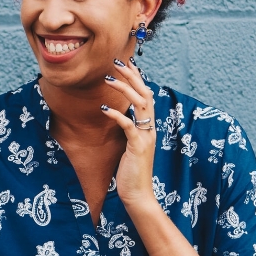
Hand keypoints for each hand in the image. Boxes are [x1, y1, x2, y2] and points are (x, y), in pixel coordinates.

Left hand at [101, 59, 157, 208]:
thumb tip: (121, 115)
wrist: (138, 194)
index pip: (146, 95)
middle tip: (117, 61)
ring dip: (124, 89)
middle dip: (131, 76)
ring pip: (140, 104)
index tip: (126, 63)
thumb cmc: (131, 171)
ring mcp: (146, 137)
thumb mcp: (130, 145)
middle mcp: (150, 128)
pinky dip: (118, 115)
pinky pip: (129, 126)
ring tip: (108, 78)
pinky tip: (105, 109)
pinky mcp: (138, 147)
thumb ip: (129, 129)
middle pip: (145, 94)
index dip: (137, 78)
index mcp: (149, 127)